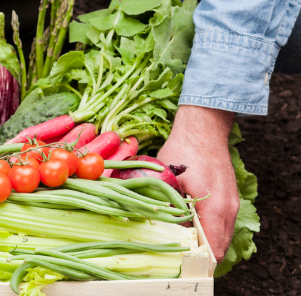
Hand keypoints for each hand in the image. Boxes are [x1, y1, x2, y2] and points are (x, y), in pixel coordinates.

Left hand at [157, 105, 237, 261]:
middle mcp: (228, 209)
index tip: (180, 262)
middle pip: (219, 245)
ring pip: (221, 234)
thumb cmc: (183, 151)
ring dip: (205, 241)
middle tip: (178, 256)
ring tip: (182, 243)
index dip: (197, 259)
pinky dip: (209, 228)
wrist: (203, 129)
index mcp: (214, 208)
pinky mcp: (230, 197)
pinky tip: (189, 225)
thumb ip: (168, 205)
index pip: (212, 247)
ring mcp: (232, 203)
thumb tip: (160, 227)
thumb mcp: (168, 180)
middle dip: (200, 254)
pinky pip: (222, 222)